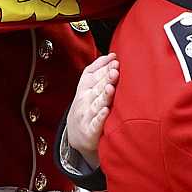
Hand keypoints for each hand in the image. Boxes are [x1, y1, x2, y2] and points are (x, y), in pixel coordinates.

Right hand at [65, 52, 118, 168]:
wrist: (76, 136)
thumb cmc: (86, 107)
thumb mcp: (87, 88)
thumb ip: (98, 71)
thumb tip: (112, 55)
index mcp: (84, 88)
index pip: (93, 75)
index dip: (104, 68)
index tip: (115, 60)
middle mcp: (84, 100)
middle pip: (96, 87)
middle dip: (105, 78)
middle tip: (115, 70)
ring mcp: (87, 115)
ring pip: (96, 104)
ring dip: (103, 96)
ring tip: (110, 88)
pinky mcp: (90, 131)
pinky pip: (96, 123)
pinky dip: (100, 118)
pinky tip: (106, 111)